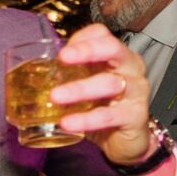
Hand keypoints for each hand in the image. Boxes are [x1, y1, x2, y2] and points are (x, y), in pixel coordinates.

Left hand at [51, 24, 159, 169]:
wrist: (126, 140)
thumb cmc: (104, 108)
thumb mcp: (87, 87)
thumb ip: (70, 77)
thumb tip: (39, 74)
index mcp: (118, 56)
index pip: (102, 35)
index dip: (81, 39)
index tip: (61, 53)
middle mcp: (132, 68)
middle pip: (112, 48)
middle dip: (87, 51)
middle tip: (63, 58)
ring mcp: (137, 91)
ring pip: (109, 83)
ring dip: (80, 89)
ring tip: (55, 97)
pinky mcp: (136, 116)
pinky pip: (109, 115)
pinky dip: (86, 119)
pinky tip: (68, 123)